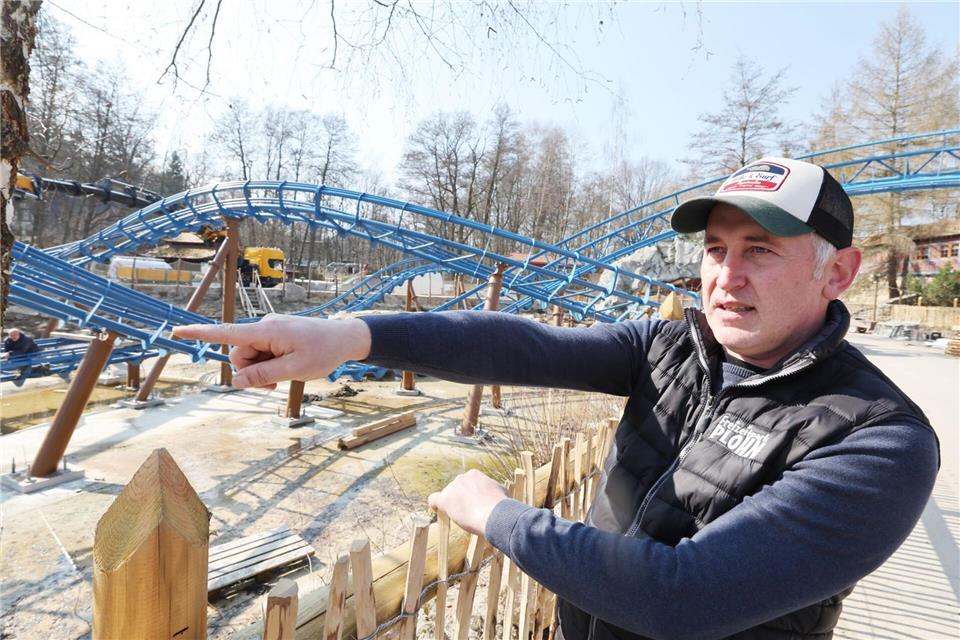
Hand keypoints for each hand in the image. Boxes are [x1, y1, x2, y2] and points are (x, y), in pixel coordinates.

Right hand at [172, 314, 371, 388]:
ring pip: (250, 357)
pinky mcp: (276, 336)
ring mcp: (270, 331)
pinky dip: (268, 365)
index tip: (177, 333)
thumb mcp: (294, 370)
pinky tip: (284, 370)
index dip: (201, 334)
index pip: (227, 332)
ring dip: (260, 371)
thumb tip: (236, 380)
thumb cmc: (324, 352)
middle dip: (249, 372)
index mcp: (266, 331)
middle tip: (272, 385)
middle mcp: (264, 327)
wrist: (346, 338)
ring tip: (282, 377)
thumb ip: (263, 375)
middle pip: (239, 354)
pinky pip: (262, 354)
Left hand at [428, 470, 508, 535]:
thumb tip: (493, 493)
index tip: (473, 502)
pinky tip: (436, 510)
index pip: (467, 483)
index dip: (469, 493)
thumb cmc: (501, 505)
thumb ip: (491, 489)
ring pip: (448, 496)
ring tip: (463, 518)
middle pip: (456, 489)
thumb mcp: (500, 491)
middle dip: (461, 498)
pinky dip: (435, 505)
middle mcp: (461, 478)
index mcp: (474, 475)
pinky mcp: (445, 499)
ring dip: (453, 505)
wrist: (494, 514)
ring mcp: (452, 488)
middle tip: (469, 512)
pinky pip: (434, 499)